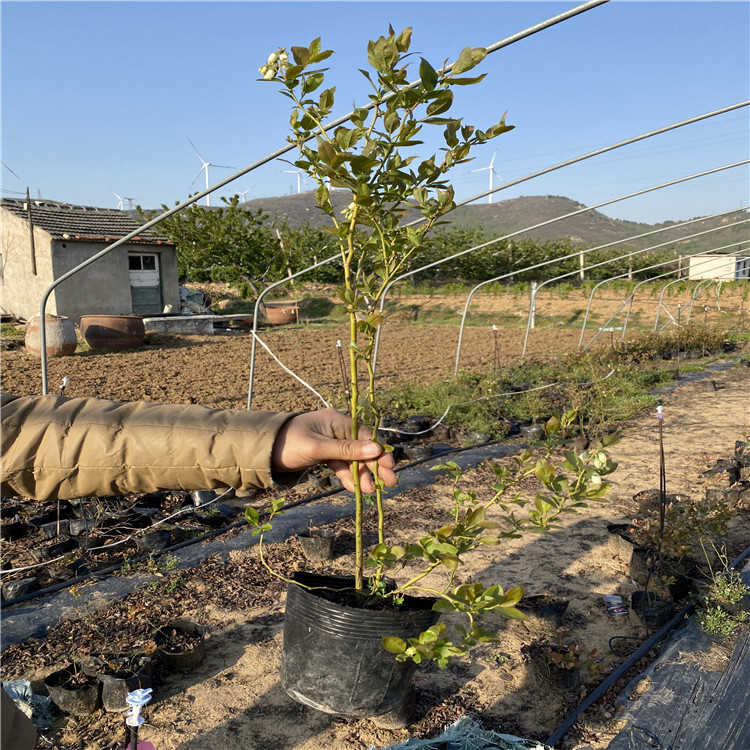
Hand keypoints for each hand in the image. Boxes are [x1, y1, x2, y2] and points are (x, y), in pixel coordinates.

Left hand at [271, 409, 396, 493]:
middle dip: (374, 467)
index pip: (365, 436)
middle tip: (389, 484)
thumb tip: (377, 449)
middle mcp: (337, 430)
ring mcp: (331, 442)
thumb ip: (347, 450)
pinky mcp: (325, 454)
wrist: (262, 453)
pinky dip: (349, 476)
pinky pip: (342, 465)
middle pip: (362, 448)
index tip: (389, 468)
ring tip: (371, 491)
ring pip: (353, 459)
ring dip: (362, 475)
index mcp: (337, 421)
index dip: (379, 452)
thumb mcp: (318, 448)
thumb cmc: (288, 444)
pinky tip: (356, 488)